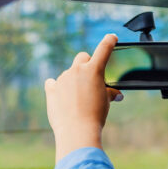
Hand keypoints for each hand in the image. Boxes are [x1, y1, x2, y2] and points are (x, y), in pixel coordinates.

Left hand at [45, 34, 122, 161]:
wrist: (77, 131)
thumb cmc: (95, 116)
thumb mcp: (105, 102)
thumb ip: (108, 93)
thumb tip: (116, 94)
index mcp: (94, 70)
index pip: (104, 49)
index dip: (109, 41)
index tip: (112, 37)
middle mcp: (77, 70)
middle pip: (82, 57)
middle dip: (87, 63)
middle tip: (90, 76)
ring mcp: (62, 78)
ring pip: (69, 73)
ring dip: (73, 80)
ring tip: (78, 100)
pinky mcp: (51, 89)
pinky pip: (52, 83)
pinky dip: (57, 87)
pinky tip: (60, 96)